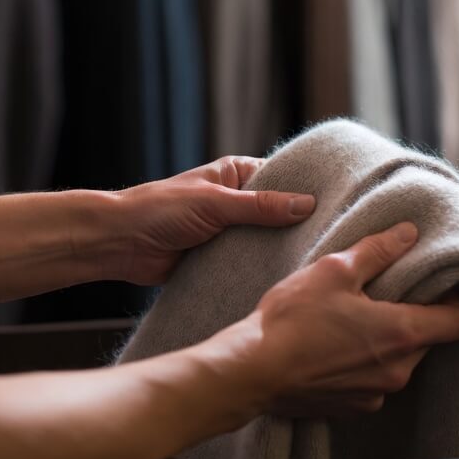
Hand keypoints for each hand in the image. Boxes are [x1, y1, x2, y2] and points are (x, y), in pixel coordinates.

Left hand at [108, 157, 316, 285]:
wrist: (119, 243)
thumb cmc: (159, 209)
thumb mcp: (215, 203)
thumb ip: (260, 206)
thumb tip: (306, 204)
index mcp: (234, 176)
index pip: (282, 180)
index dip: (307, 191)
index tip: (338, 205)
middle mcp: (235, 203)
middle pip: (278, 215)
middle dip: (298, 228)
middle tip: (333, 241)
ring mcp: (228, 233)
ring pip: (264, 243)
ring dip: (279, 254)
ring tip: (314, 264)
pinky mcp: (218, 261)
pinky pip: (246, 266)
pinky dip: (259, 273)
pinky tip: (284, 282)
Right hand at [213, 223, 458, 417]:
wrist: (250, 371)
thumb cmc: (292, 319)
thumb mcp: (334, 270)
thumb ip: (378, 251)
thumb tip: (409, 234)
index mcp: (402, 334)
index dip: (454, 300)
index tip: (434, 285)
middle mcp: (398, 372)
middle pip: (428, 341)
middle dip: (413, 316)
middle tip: (384, 294)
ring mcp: (375, 395)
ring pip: (399, 361)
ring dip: (386, 341)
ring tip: (352, 319)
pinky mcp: (351, 409)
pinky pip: (372, 381)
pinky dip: (363, 363)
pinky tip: (333, 346)